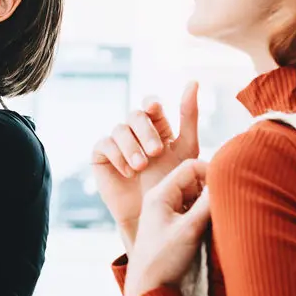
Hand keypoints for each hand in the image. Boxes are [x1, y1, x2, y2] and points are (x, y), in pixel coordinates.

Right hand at [91, 81, 199, 246]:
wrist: (150, 215)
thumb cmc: (171, 184)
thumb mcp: (186, 149)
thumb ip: (189, 117)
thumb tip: (193, 81)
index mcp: (156, 127)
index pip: (151, 105)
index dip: (151, 104)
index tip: (156, 109)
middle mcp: (135, 131)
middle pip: (135, 115)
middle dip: (146, 132)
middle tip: (155, 153)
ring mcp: (117, 142)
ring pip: (119, 129)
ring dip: (132, 147)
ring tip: (141, 167)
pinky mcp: (102, 155)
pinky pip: (104, 144)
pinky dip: (118, 156)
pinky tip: (129, 172)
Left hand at [123, 159, 211, 295]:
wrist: (147, 289)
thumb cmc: (163, 260)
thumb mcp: (189, 230)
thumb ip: (207, 204)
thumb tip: (224, 183)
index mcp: (160, 194)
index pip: (190, 167)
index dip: (211, 172)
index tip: (226, 188)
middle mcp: (161, 199)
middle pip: (193, 180)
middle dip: (210, 190)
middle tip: (222, 206)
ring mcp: (165, 213)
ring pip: (194, 197)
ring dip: (208, 204)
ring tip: (215, 221)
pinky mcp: (171, 227)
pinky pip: (191, 211)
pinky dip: (203, 216)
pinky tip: (209, 229)